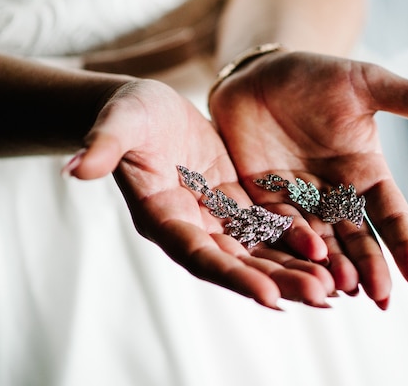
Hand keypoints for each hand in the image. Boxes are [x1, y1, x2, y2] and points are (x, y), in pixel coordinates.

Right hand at [63, 78, 335, 308]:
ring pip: (257, 252)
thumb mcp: (119, 123)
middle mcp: (190, 226)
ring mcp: (213, 217)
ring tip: (334, 289)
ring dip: (293, 271)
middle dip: (278, 281)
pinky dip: (294, 242)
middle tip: (322, 299)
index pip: (198, 255)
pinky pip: (267, 227)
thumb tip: (74, 169)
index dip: (233, 276)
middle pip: (236, 263)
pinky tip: (327, 254)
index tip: (270, 297)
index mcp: (161, 216)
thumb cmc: (129, 113)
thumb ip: (103, 146)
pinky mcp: (233, 202)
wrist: (147, 108)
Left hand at [209, 50, 407, 307]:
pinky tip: (308, 258)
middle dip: (371, 268)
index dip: (406, 246)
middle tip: (382, 299)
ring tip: (346, 289)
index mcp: (365, 172)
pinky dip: (293, 241)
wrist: (261, 73)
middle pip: (358, 237)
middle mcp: (334, 193)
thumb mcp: (370, 85)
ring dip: (334, 265)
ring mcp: (299, 198)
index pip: (392, 216)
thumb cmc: (318, 76)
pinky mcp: (264, 196)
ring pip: (321, 240)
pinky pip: (279, 223)